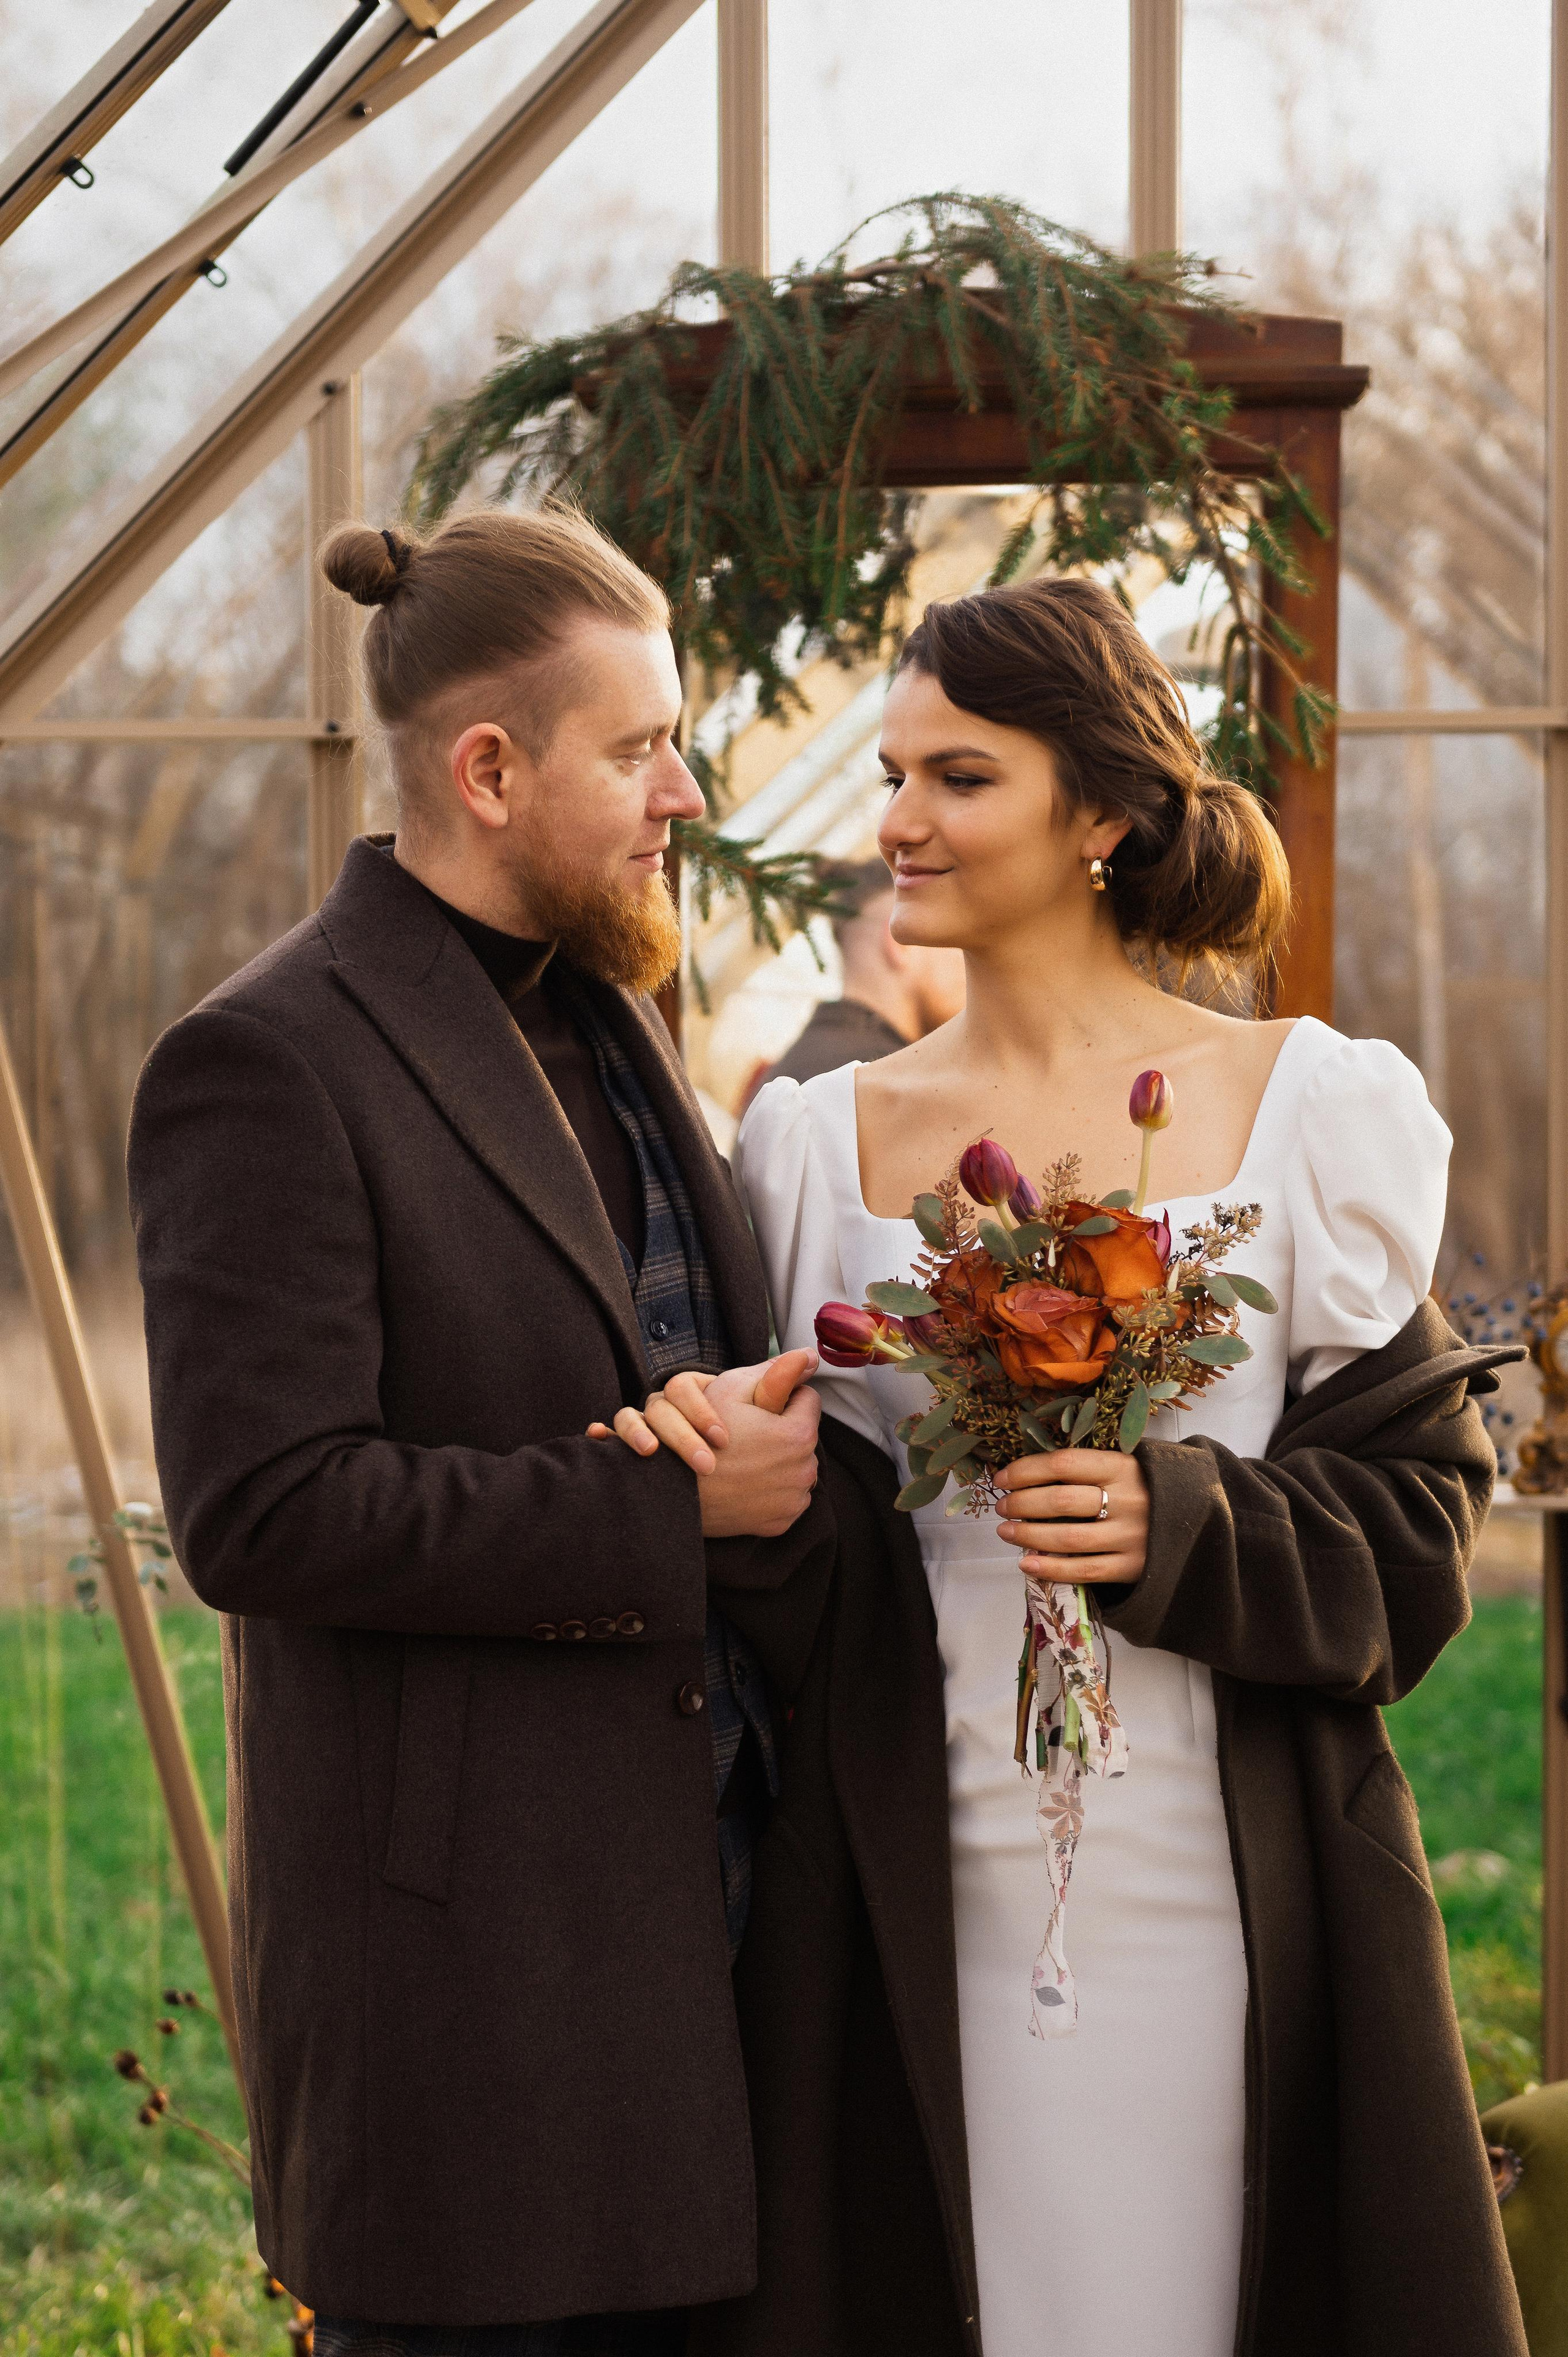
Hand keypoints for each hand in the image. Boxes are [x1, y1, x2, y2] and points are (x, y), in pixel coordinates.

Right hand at [587, 1350, 820, 1537]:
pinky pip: (787, 1497)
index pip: (808, 1400)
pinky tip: (746, 1483)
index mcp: (799, 1433)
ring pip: (796, 1466)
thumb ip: (776, 1371)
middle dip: (783, 1430)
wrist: (676, 1492)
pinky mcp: (782, 1522)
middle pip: (803, 1436)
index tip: (759, 1405)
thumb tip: (811, 1356)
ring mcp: (794, 1499)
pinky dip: (773, 1489)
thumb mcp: (733, 1390)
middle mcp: (805, 1469)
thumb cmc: (700, 1434)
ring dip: (780, 1459)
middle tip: (749, 1432)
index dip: (782, 1396)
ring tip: (746, 1457)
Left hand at [994, 1448, 1148, 1586]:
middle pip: (1062, 1501)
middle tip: (1002, 1507)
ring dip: (1029, 1535)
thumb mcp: (1125, 1466)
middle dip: (1022, 1504)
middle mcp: (1128, 1500)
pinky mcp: (1133, 1567)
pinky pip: (1085, 1571)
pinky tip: (1027, 1564)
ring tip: (1006, 1532)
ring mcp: (1132, 1537)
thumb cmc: (1145, 1489)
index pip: (1064, 1463)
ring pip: (1069, 1538)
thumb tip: (1026, 1473)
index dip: (1026, 1470)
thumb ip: (1086, 1468)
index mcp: (1123, 1467)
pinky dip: (1051, 1569)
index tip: (1002, 1479)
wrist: (1196, 1521)